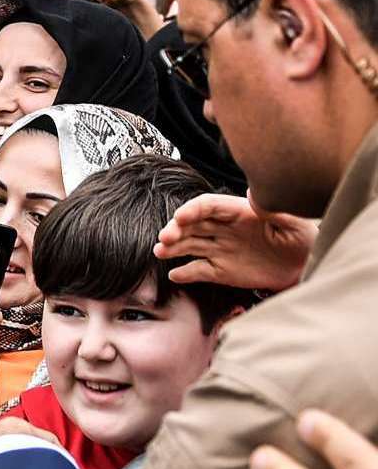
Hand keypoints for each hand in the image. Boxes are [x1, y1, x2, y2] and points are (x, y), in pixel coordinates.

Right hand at [154, 193, 316, 290]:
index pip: (208, 206)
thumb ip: (272, 208)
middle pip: (193, 225)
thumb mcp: (294, 221)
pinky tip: (175, 274)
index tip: (180, 217)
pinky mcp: (222, 271)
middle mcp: (225, 230)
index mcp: (239, 213)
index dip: (192, 210)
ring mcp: (221, 250)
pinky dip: (185, 273)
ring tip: (160, 252)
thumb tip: (251, 194)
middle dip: (176, 229)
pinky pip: (199, 271)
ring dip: (173, 248)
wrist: (307, 266)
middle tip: (165, 238)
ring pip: (191, 246)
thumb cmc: (304, 239)